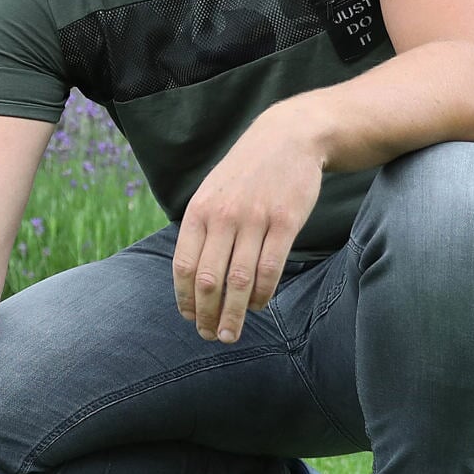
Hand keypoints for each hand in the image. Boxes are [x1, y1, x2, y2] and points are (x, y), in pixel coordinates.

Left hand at [172, 103, 323, 343]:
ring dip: (233, 314)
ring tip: (230, 334)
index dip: (184, 297)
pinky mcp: (286, 222)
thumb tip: (192, 273)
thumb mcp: (212, 192)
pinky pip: (270, 268)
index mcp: (199, 211)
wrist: (288, 137)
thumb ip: (201, 228)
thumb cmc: (247, 172)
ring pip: (239, 280)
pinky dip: (263, 294)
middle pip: (209, 279)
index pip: (184, 265)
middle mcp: (223, 217)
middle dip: (206, 314)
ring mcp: (255, 219)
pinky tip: (259, 307)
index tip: (188, 318)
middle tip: (209, 336)